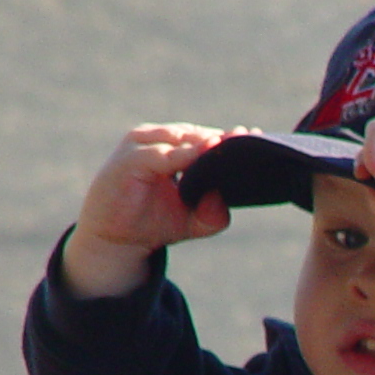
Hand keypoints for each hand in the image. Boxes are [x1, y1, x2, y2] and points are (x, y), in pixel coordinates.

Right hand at [59, 124, 233, 298]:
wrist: (115, 240)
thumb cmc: (154, 222)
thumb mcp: (191, 222)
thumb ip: (213, 215)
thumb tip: (224, 202)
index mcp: (179, 147)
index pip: (211, 138)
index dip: (233, 142)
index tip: (259, 140)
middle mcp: (162, 140)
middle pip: (199, 134)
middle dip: (223, 141)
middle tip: (250, 143)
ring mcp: (143, 146)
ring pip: (181, 139)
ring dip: (204, 145)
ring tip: (227, 150)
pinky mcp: (128, 159)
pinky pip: (158, 154)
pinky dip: (179, 156)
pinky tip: (198, 160)